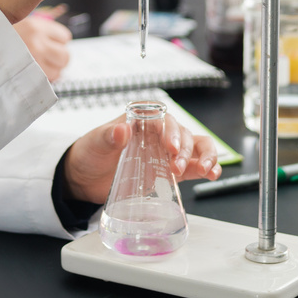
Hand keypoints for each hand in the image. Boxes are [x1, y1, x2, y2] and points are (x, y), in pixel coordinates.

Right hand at [14, 15, 71, 79]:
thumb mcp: (19, 23)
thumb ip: (38, 30)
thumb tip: (57, 42)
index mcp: (35, 26)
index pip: (65, 37)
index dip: (58, 42)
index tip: (50, 44)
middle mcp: (35, 42)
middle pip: (65, 56)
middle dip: (59, 58)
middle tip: (47, 57)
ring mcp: (32, 60)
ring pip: (58, 71)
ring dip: (51, 70)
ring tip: (37, 66)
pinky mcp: (27, 76)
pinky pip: (47, 82)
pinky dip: (43, 80)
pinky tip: (31, 73)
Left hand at [62, 113, 222, 204]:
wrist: (85, 177)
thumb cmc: (90, 153)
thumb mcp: (95, 142)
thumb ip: (109, 136)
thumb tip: (121, 130)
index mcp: (143, 120)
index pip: (165, 120)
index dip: (172, 132)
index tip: (171, 148)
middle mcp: (158, 133)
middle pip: (184, 134)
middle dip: (187, 150)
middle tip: (177, 166)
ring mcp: (166, 152)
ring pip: (196, 147)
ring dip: (205, 156)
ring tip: (205, 170)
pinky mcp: (168, 170)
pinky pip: (193, 166)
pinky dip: (206, 168)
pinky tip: (212, 174)